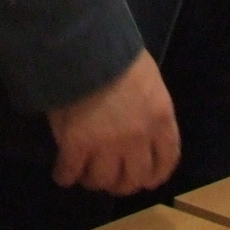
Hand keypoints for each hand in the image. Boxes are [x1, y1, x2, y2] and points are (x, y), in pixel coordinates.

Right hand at [47, 49, 178, 194]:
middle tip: (111, 179)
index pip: (166, 159)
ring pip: (103, 180)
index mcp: (160, 119)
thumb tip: (138, 122)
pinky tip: (62, 173)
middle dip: (122, 184)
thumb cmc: (117, 52)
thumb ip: (148, 107)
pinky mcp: (76, 145)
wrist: (86, 46)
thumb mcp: (148, 78)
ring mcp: (106, 145)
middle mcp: (138, 139)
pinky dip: (65, 176)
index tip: (146, 179)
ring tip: (85, 175)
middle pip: (134, 178)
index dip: (155, 174)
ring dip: (93, 181)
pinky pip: (70, 172)